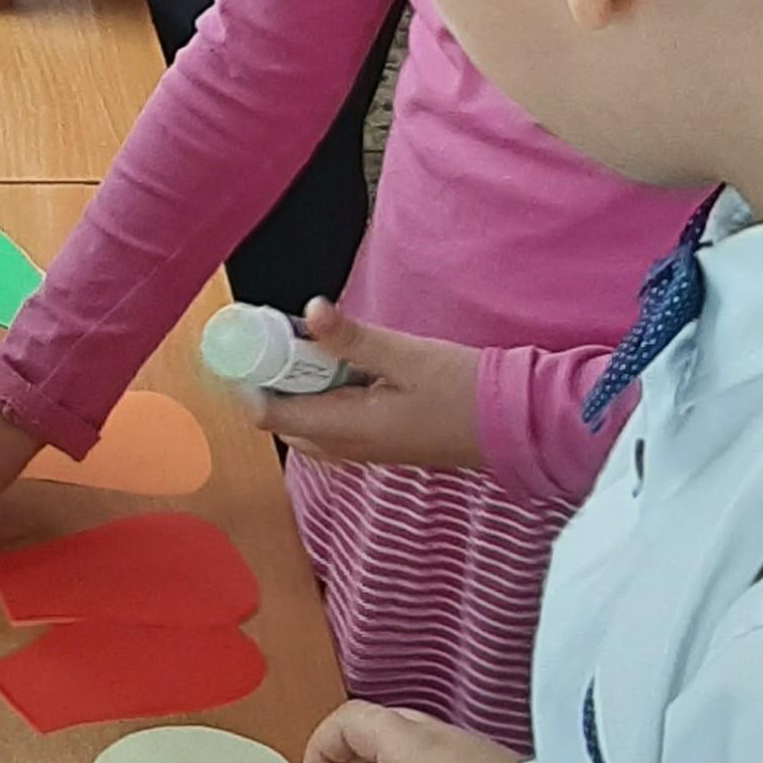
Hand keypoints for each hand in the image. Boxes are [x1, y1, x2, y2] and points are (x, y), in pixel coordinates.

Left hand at [245, 305, 485, 473]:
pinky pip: (335, 426)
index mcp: (346, 429)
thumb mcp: (406, 355)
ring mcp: (365, 450)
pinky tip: (343, 367)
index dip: (252, 382)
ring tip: (311, 348)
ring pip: (309, 426)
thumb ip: (354, 338)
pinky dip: (325, 399)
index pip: (271, 416)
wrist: (512, 425)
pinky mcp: (381, 443)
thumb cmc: (464, 392)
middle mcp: (349, 448)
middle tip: (282, 338)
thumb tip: (310, 312)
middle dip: (274, 383)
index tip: (250, 344)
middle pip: (285, 422)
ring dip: (301, 391)